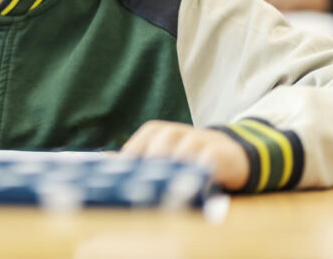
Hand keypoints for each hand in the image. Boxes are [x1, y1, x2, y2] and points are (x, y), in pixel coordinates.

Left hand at [120, 120, 248, 190]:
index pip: (134, 151)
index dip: (128, 172)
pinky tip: (191, 192)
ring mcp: (196, 139)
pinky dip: (197, 177)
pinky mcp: (216, 152)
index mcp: (154, 131)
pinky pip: (204, 163)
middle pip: (155, 154)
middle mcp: (173, 132)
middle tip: (141, 199)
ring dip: (172, 178)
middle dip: (149, 178)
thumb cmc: (185, 156)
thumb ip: (135, 160)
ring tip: (165, 199)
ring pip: (179, 158)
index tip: (121, 191)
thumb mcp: (159, 154)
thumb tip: (104, 161)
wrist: (228, 152)